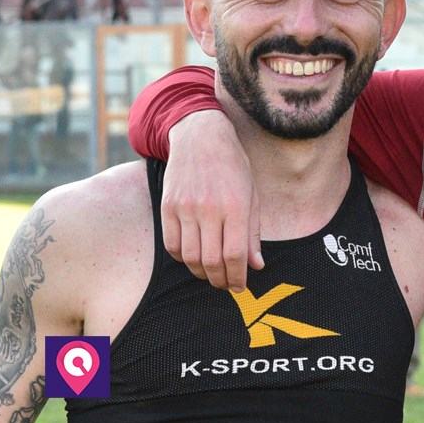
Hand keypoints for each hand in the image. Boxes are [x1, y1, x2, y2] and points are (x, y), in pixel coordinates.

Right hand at [162, 110, 262, 290]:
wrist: (200, 136)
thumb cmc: (233, 166)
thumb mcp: (252, 195)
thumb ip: (253, 232)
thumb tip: (256, 266)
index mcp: (235, 206)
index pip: (235, 254)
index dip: (238, 276)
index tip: (240, 286)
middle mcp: (209, 209)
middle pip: (211, 260)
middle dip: (220, 280)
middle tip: (226, 285)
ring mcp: (185, 208)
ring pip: (189, 257)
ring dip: (201, 273)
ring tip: (211, 274)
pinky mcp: (167, 207)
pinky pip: (172, 244)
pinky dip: (182, 259)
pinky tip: (193, 258)